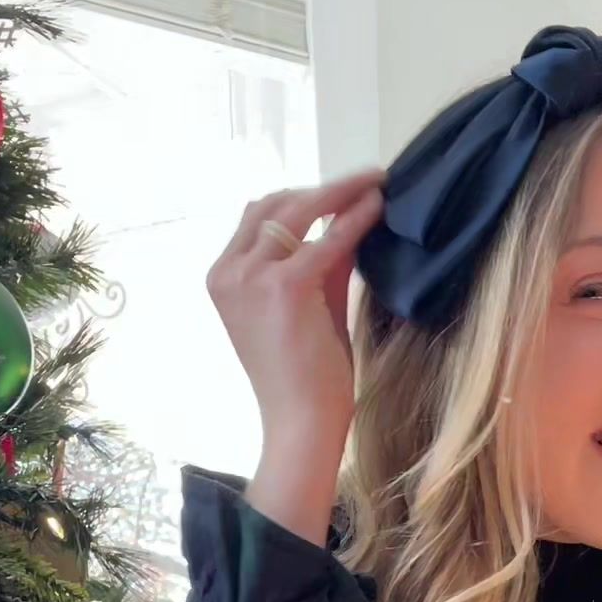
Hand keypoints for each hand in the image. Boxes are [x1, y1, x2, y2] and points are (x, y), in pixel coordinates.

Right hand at [206, 168, 385, 460]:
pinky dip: (354, 218)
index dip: (302, 198)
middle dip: (322, 188)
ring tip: (376, 183)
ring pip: (296, 210)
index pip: (259, 216)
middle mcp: (227, 272)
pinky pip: (327, 239)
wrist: (301, 423)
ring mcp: (250, 278)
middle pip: (273, 204)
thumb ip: (323, 262)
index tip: (341, 190)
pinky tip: (379, 206)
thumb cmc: (305, 377)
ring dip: (339, 191)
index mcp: (222, 277)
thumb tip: (350, 216)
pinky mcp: (283, 287)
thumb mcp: (310, 305)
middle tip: (367, 177)